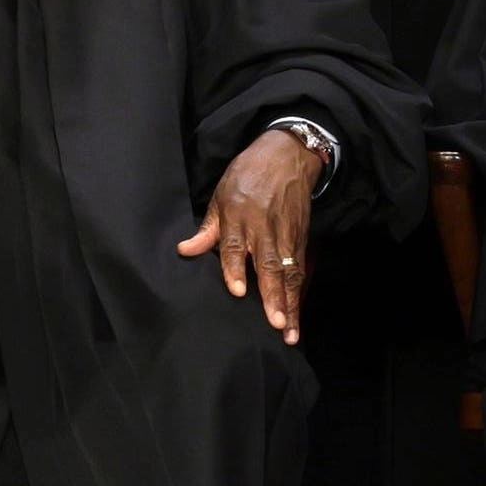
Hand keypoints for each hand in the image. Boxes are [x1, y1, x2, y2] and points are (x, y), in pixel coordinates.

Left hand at [177, 130, 322, 340]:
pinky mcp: (301, 238)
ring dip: (290, 302)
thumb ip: (207, 229)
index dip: (235, 268)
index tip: (238, 291)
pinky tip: (297, 316)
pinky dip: (300, 294)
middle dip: (273, 295)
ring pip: (289, 273)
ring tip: (289, 331)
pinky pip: (300, 270)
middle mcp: (263, 228)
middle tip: (275, 323)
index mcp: (238, 216)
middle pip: (269, 265)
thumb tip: (184, 251)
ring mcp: (285, 234)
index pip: (235, 246)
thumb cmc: (248, 175)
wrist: (288, 155)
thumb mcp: (221, 195)